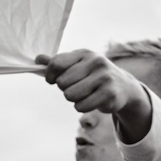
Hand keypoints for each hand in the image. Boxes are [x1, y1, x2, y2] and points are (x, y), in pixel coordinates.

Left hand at [37, 50, 152, 142]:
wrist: (123, 86)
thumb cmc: (93, 76)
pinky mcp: (109, 93)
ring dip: (74, 99)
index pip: (56, 63)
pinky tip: (92, 100)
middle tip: (78, 87)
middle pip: (61, 83)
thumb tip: (37, 58)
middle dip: (65, 89)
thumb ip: (57, 63)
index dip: (49, 76)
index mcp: (84, 54)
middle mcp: (96, 62)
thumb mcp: (77, 65)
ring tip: (86, 93)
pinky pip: (80, 106)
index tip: (53, 80)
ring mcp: (104, 77)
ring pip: (70, 95)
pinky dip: (82, 107)